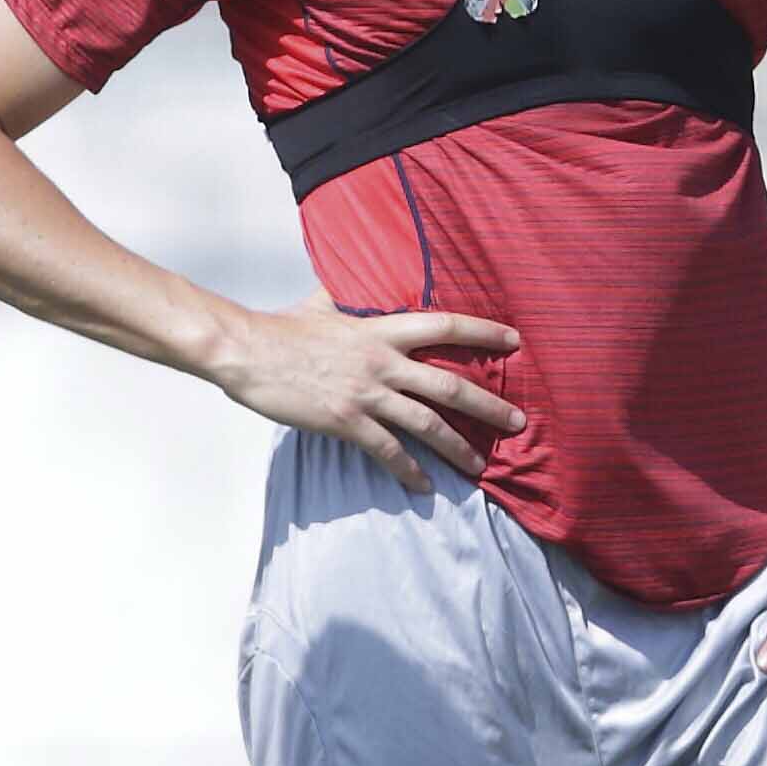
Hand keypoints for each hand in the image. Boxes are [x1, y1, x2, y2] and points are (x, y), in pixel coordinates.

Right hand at [201, 300, 522, 489]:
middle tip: (518, 422)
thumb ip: (342, 296)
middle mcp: (382, 361)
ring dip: (458, 448)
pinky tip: (423, 486)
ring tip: (479, 467)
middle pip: (448, 385)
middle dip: (488, 405)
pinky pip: (388, 451)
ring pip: (426, 425)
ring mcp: (366, 393)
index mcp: (380, 329)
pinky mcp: (346, 421)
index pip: (444, 325)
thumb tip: (344, 279)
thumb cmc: (281, 328)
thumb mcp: (319, 303)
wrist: (247, 351)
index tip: (515, 341)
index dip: (483, 332)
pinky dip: (409, 470)